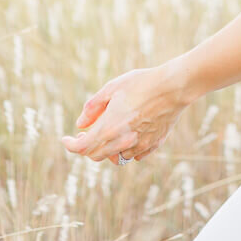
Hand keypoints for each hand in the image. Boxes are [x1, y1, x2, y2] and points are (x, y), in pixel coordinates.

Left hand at [61, 63, 187, 165]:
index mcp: (109, 127)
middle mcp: (123, 141)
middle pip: (97, 156)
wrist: (174, 86)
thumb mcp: (112, 88)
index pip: (82, 148)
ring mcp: (139, 145)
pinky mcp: (153, 145)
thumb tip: (80, 123)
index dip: (71, 145)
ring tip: (111, 130)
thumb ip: (94, 107)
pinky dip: (127, 148)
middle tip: (86, 132)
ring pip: (117, 158)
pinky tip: (130, 132)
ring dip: (108, 149)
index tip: (66, 138)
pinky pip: (135, 154)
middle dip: (88, 146)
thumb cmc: (142, 83)